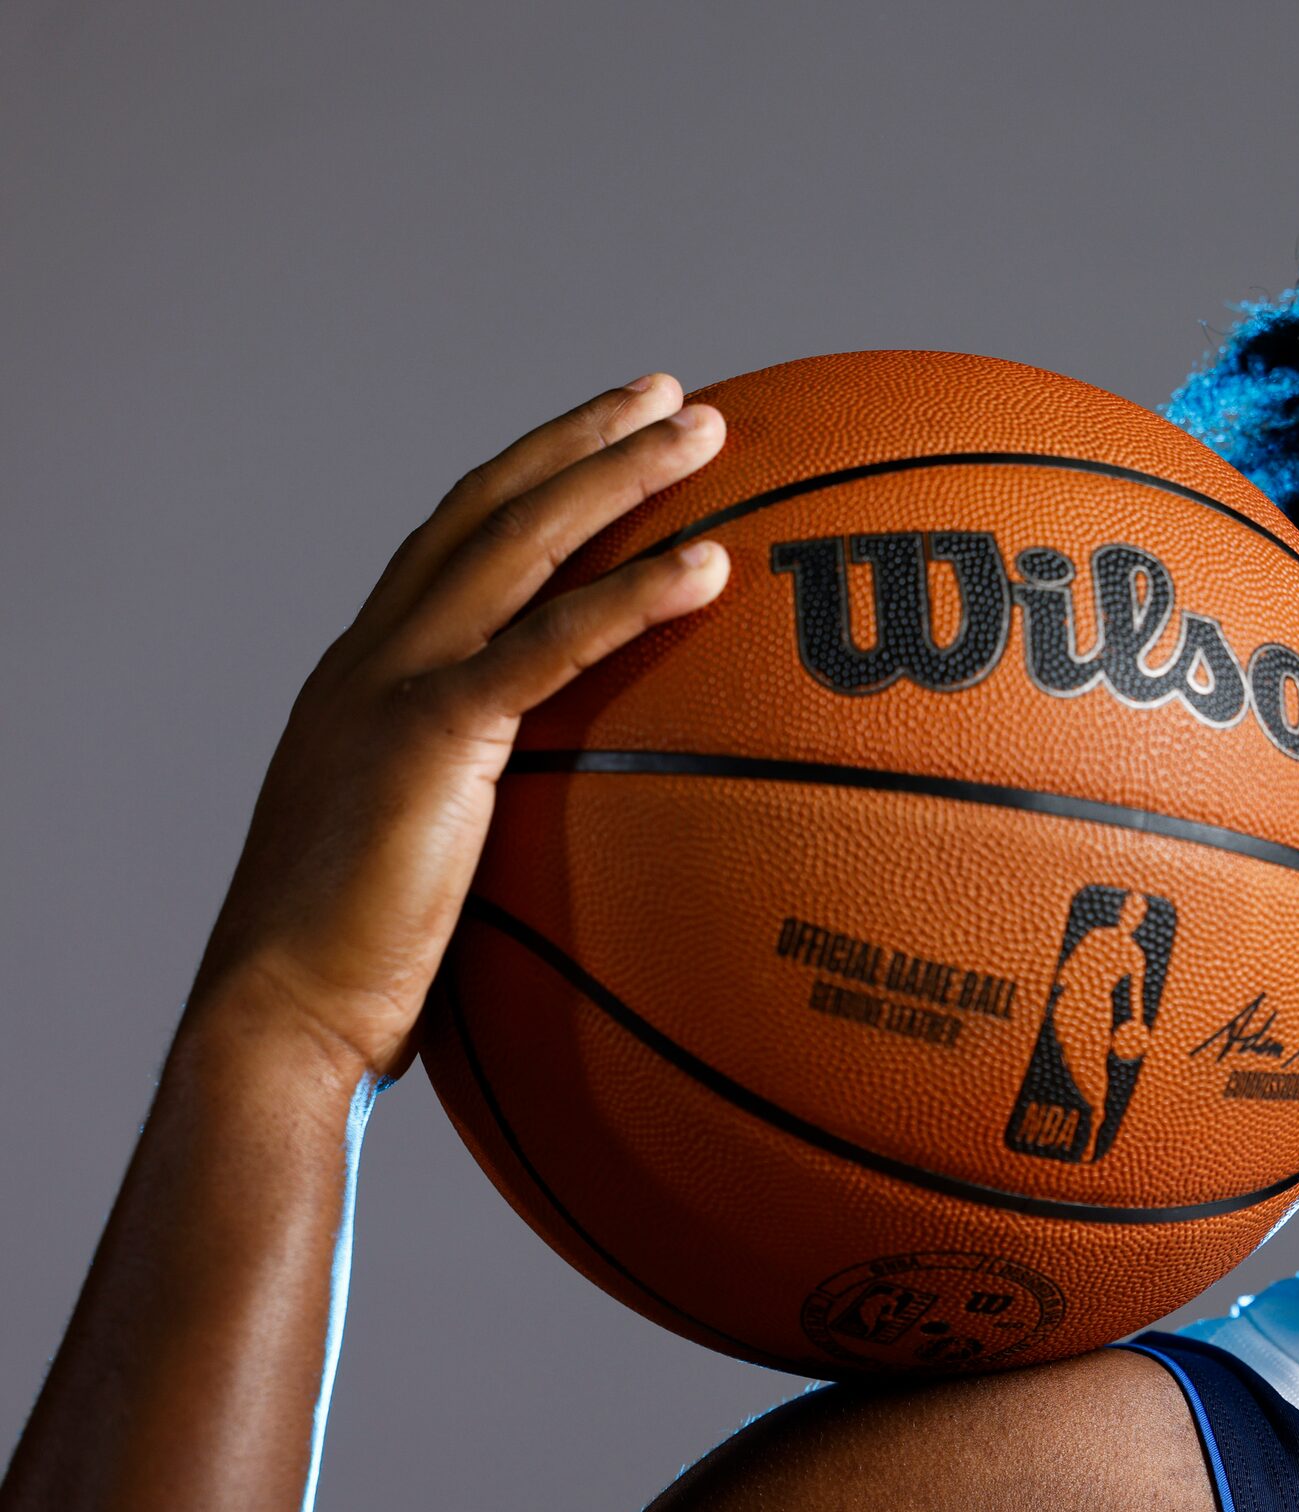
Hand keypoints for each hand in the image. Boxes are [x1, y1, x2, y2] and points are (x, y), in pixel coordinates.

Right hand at [191, 374, 729, 1075]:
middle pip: (490, 511)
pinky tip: (709, 564)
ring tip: (704, 431)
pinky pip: (549, 645)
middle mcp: (372, 657)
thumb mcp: (428, 868)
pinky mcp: (428, 735)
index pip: (454, 546)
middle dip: (584, 442)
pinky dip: (631, 595)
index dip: (529, 481)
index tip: (605, 438)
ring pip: (519, 543)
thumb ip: (486, 821)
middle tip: (673, 396)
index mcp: (367, 677)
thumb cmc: (357, 976)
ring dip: (617, 475)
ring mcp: (393, 685)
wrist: (278, 1017)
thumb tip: (578, 842)